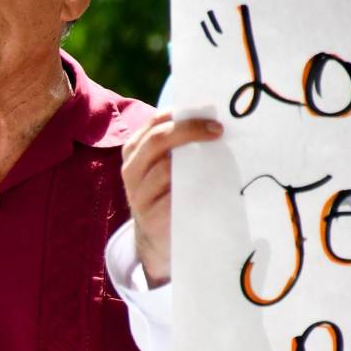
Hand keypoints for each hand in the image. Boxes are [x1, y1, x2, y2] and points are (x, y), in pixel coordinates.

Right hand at [118, 112, 221, 287]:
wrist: (158, 236)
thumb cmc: (170, 192)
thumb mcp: (167, 165)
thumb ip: (180, 145)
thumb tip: (215, 121)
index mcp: (134, 150)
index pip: (154, 122)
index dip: (182, 115)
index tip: (211, 114)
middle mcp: (131, 170)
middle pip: (157, 140)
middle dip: (189, 130)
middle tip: (218, 130)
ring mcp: (138, 195)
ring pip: (164, 169)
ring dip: (195, 160)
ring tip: (220, 156)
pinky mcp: (151, 217)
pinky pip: (173, 197)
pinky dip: (194, 188)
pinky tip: (212, 185)